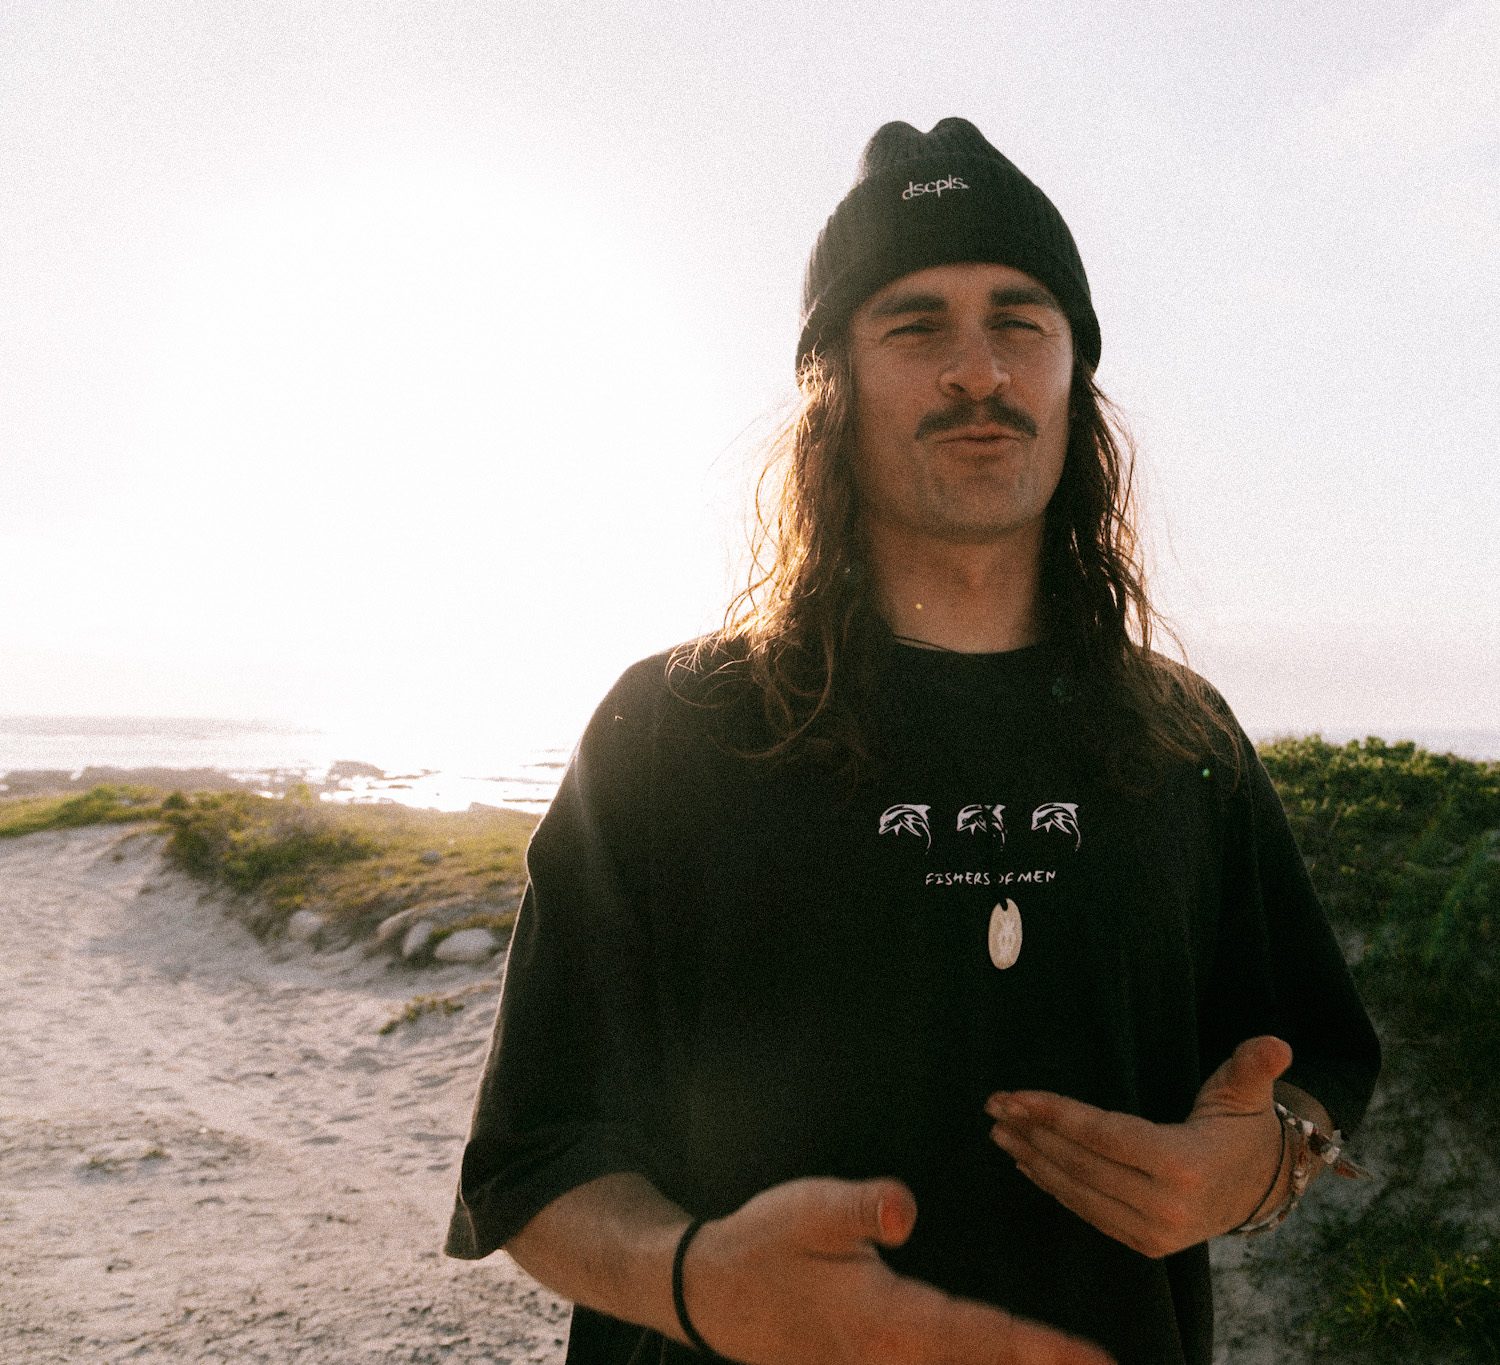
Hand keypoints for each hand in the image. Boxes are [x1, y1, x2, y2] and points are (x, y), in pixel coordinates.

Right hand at [683, 1176, 1114, 1364]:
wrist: (711, 1293)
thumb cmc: (764, 1246)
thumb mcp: (809, 1210)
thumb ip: (861, 1207)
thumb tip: (907, 1208)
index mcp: (892, 1324)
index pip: (984, 1338)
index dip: (1043, 1350)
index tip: (1097, 1360)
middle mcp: (895, 1363)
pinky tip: (991, 1360)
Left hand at [984, 1036, 1291, 1259]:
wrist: (1260, 1188)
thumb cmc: (1244, 1129)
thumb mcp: (1247, 1094)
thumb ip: (1253, 1066)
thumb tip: (1277, 1044)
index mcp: (1186, 1167)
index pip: (1106, 1136)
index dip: (1057, 1114)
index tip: (1016, 1095)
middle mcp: (1166, 1208)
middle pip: (1083, 1163)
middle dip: (1033, 1131)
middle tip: (994, 1104)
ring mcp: (1153, 1232)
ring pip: (1077, 1190)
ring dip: (1032, 1158)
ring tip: (998, 1128)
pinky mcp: (1143, 1244)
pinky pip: (1087, 1210)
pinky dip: (1053, 1185)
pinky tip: (1026, 1160)